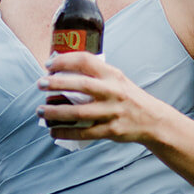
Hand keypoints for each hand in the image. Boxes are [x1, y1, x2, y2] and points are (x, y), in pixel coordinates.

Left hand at [37, 52, 161, 143]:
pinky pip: (84, 132)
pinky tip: (53, 131)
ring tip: (41, 111)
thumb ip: (96, 74)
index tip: (49, 64)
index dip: (64, 60)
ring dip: (55, 112)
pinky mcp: (111, 130)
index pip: (85, 60)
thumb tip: (62, 70)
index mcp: (112, 74)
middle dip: (56, 83)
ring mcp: (112, 112)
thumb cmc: (128, 96)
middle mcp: (113, 91)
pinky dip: (66, 132)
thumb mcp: (117, 79)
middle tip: (40, 84)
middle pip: (80, 85)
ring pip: (78, 112)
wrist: (152, 120)